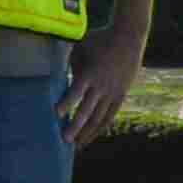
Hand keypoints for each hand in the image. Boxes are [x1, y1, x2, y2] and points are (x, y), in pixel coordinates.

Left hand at [62, 29, 143, 145]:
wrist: (129, 37)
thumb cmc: (99, 40)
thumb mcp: (81, 47)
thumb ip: (69, 63)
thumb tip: (53, 76)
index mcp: (90, 73)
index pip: (76, 91)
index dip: (67, 103)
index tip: (56, 115)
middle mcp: (102, 85)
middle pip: (88, 110)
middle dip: (76, 126)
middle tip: (65, 140)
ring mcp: (113, 92)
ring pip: (99, 117)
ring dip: (87, 132)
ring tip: (76, 145)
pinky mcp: (121, 94)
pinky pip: (110, 115)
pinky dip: (100, 126)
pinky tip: (92, 136)